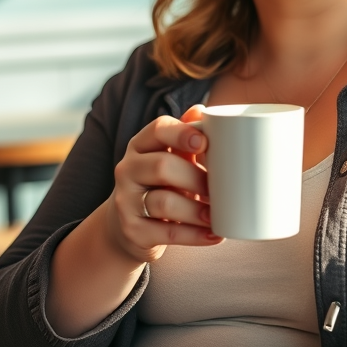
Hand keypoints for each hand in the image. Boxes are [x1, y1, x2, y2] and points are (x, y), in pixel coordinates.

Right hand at [105, 105, 221, 262]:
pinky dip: (194, 235)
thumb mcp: (170, 158)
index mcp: (141, 145)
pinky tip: (214, 235)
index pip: (157, 129)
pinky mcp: (133, 231)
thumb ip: (186, 137)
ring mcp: (127, 201)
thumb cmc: (159, 185)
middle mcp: (128, 169)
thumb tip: (202, 110)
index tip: (205, 142)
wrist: (127, 226)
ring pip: (163, 202)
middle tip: (219, 188)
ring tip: (218, 215)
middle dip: (195, 177)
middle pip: (162, 166)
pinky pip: (166, 233)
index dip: (181, 133)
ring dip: (196, 210)